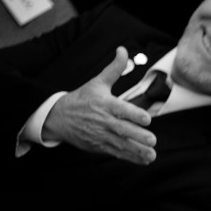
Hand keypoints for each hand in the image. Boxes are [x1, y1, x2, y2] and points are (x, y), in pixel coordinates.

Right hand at [43, 47, 157, 163]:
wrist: (57, 117)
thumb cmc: (82, 98)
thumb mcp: (97, 82)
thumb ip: (114, 68)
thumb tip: (123, 50)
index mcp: (104, 104)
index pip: (120, 109)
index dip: (133, 114)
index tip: (147, 119)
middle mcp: (102, 120)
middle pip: (121, 129)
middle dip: (137, 135)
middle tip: (152, 139)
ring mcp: (100, 135)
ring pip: (120, 144)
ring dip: (137, 150)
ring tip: (152, 154)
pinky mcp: (98, 146)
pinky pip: (116, 152)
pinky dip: (130, 157)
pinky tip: (144, 160)